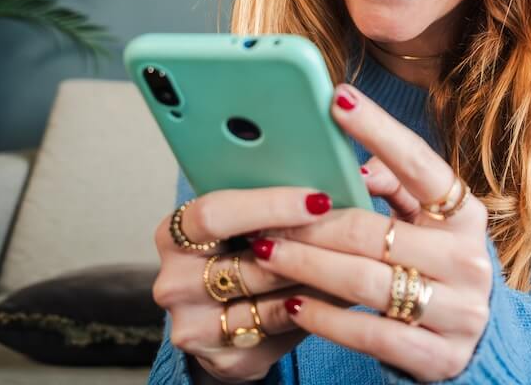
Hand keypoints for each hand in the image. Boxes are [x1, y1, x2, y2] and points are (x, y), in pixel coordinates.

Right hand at [151, 187, 338, 382]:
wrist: (227, 314)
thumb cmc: (243, 250)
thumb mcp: (247, 217)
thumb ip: (279, 195)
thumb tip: (347, 174)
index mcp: (175, 234)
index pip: (214, 213)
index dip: (270, 205)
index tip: (319, 198)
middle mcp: (175, 281)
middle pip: (247, 262)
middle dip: (306, 246)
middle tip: (351, 232)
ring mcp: (194, 325)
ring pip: (270, 298)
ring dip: (317, 276)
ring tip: (356, 257)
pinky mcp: (223, 358)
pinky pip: (281, 326)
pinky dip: (315, 305)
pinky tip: (341, 288)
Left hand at [254, 84, 491, 381]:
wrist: (480, 346)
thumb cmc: (438, 270)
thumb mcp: (429, 226)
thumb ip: (399, 188)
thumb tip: (355, 162)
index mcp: (466, 215)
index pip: (421, 164)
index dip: (379, 129)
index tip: (337, 99)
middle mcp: (469, 259)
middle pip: (375, 231)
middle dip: (313, 224)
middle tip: (266, 216)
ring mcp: (459, 310)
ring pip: (366, 281)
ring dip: (307, 267)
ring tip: (265, 254)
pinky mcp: (440, 356)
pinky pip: (370, 333)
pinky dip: (326, 318)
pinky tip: (294, 306)